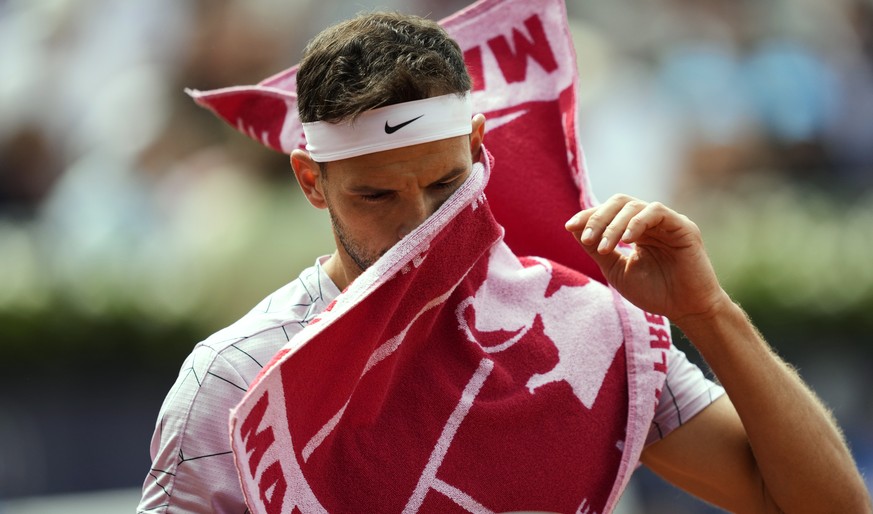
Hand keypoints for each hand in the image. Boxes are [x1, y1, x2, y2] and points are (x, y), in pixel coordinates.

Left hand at [565, 194, 729, 324]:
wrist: (686, 310)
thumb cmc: (655, 293)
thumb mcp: (617, 271)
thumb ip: (598, 250)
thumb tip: (574, 229)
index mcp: (636, 230)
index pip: (609, 212)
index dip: (588, 216)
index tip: (569, 227)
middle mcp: (650, 222)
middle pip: (619, 203)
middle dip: (598, 218)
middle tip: (586, 238)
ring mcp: (667, 222)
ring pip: (634, 207)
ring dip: (614, 225)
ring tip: (605, 246)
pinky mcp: (683, 226)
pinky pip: (657, 212)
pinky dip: (638, 222)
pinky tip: (627, 240)